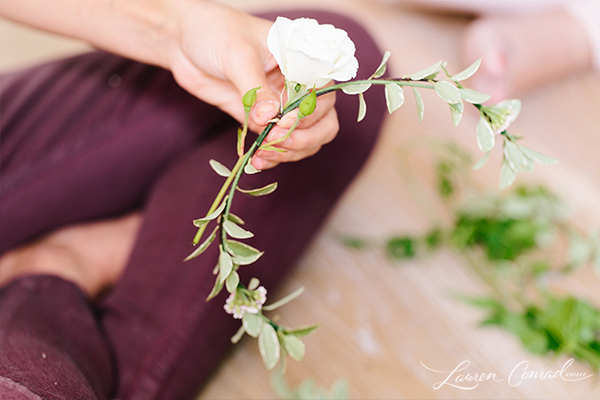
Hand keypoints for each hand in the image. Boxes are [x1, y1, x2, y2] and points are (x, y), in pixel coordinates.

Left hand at [167, 0, 338, 168]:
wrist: (185, 40)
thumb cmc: (217, 32)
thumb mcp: (238, 56)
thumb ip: (255, 89)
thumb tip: (269, 118)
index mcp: (302, 60)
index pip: (323, 93)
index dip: (309, 113)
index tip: (282, 122)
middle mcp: (299, 84)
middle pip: (324, 121)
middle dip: (304, 137)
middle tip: (276, 140)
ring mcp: (282, 104)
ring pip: (306, 138)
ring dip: (290, 151)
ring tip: (264, 154)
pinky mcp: (263, 120)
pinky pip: (279, 144)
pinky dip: (274, 156)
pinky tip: (258, 160)